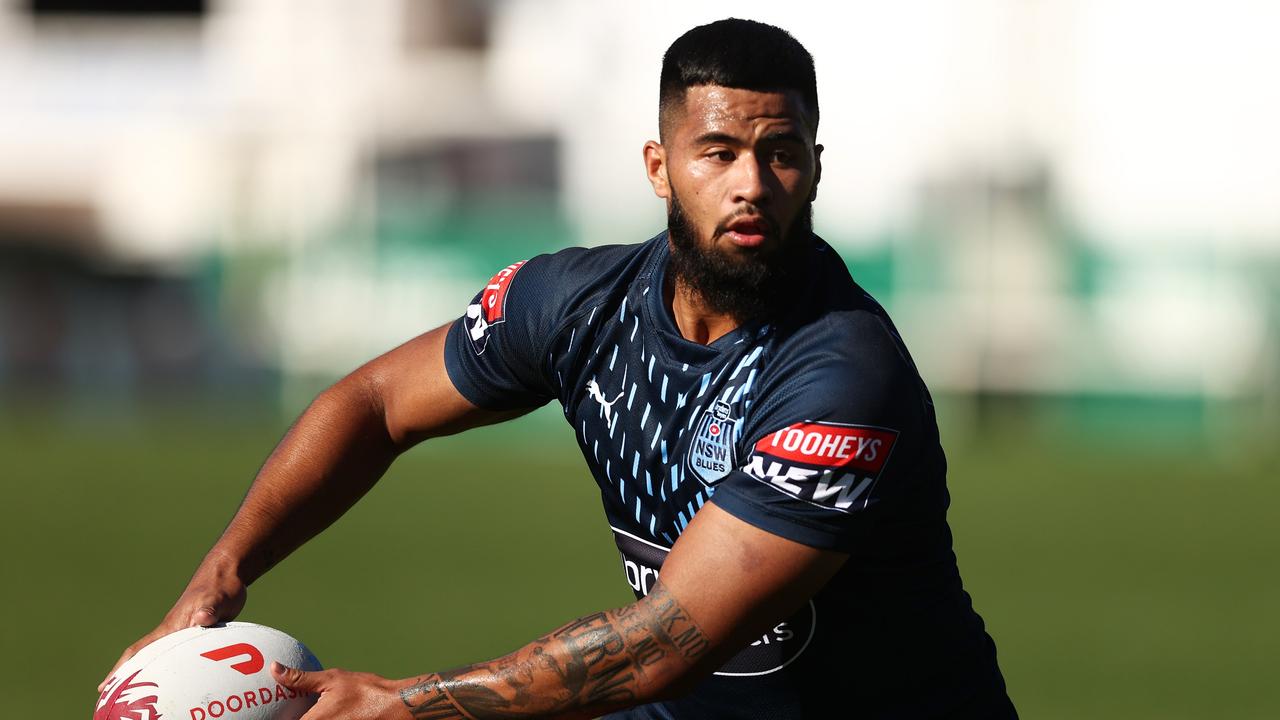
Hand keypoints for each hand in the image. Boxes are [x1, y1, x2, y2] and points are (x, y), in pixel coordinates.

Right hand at [98, 561, 246, 691]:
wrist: (227, 572)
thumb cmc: (220, 586)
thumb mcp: (216, 598)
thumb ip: (209, 608)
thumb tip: (202, 618)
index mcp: (172, 627)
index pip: (140, 651)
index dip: (122, 669)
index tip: (105, 686)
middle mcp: (173, 631)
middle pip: (144, 658)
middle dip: (127, 677)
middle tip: (109, 698)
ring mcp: (184, 632)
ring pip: (161, 658)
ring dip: (149, 674)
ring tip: (137, 695)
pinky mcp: (197, 633)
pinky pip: (181, 656)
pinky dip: (173, 668)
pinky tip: (174, 678)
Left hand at [272, 662, 410, 719]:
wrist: (395, 707)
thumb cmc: (365, 691)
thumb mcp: (331, 679)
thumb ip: (300, 678)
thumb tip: (275, 669)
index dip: (276, 717)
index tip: (266, 712)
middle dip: (290, 716)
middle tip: (284, 710)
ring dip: (306, 717)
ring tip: (303, 709)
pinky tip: (324, 712)